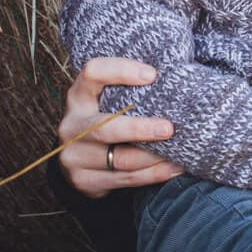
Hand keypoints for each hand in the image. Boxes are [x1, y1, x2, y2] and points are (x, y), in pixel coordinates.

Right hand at [57, 57, 181, 197]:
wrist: (80, 157)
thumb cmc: (107, 117)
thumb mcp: (108, 99)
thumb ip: (131, 89)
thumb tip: (177, 73)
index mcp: (78, 96)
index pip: (93, 73)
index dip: (121, 71)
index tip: (153, 75)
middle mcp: (72, 125)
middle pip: (105, 128)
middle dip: (140, 129)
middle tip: (169, 128)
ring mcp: (74, 156)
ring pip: (120, 159)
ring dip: (154, 157)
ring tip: (180, 152)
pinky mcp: (84, 180)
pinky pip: (126, 179)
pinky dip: (153, 175)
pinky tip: (173, 168)